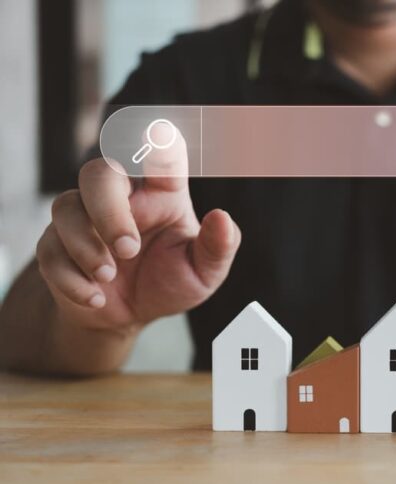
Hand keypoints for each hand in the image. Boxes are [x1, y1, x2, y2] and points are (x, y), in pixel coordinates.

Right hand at [36, 124, 240, 331]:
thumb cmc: (170, 281)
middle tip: (128, 249)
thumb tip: (223, 219)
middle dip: (108, 211)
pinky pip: (49, 251)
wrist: (130, 316)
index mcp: (163, 193)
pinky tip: (96, 297)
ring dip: (86, 246)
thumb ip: (218, 247)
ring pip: (65, 207)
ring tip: (109, 276)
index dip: (160, 142)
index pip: (161, 156)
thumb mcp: (204, 272)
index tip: (161, 132)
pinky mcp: (56, 246)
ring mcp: (84, 219)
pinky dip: (72, 278)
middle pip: (99, 174)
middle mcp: (122, 198)